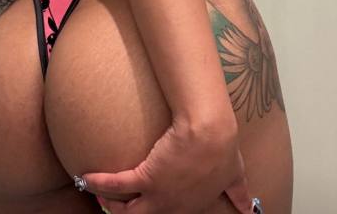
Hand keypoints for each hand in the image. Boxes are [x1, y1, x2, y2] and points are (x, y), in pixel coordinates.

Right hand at [79, 116, 253, 212]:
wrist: (210, 131)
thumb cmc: (224, 148)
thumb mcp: (235, 175)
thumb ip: (238, 192)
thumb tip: (250, 208)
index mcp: (191, 208)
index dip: (157, 212)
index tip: (149, 206)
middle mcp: (173, 208)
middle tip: (118, 207)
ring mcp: (158, 195)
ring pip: (126, 210)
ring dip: (111, 203)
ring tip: (101, 194)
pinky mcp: (145, 177)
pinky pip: (115, 185)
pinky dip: (99, 183)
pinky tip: (86, 178)